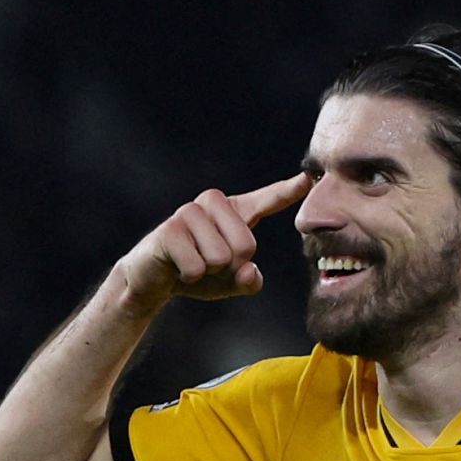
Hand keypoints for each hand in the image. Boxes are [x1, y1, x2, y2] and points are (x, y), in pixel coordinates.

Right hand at [118, 173, 310, 314]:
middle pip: (246, 245)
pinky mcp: (170, 228)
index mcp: (235, 212)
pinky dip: (190, 277)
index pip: (267, 200)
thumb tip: (249, 272)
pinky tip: (177, 268)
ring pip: (221, 257)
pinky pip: (197, 266)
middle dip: (230, 267)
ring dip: (208, 272)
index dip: (288, 191)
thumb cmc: (198, 274)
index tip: (308, 178)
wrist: (152, 280)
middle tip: (208, 264)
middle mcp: (214, 203)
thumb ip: (249, 281)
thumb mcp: (232, 282)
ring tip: (192, 263)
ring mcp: (190, 212)